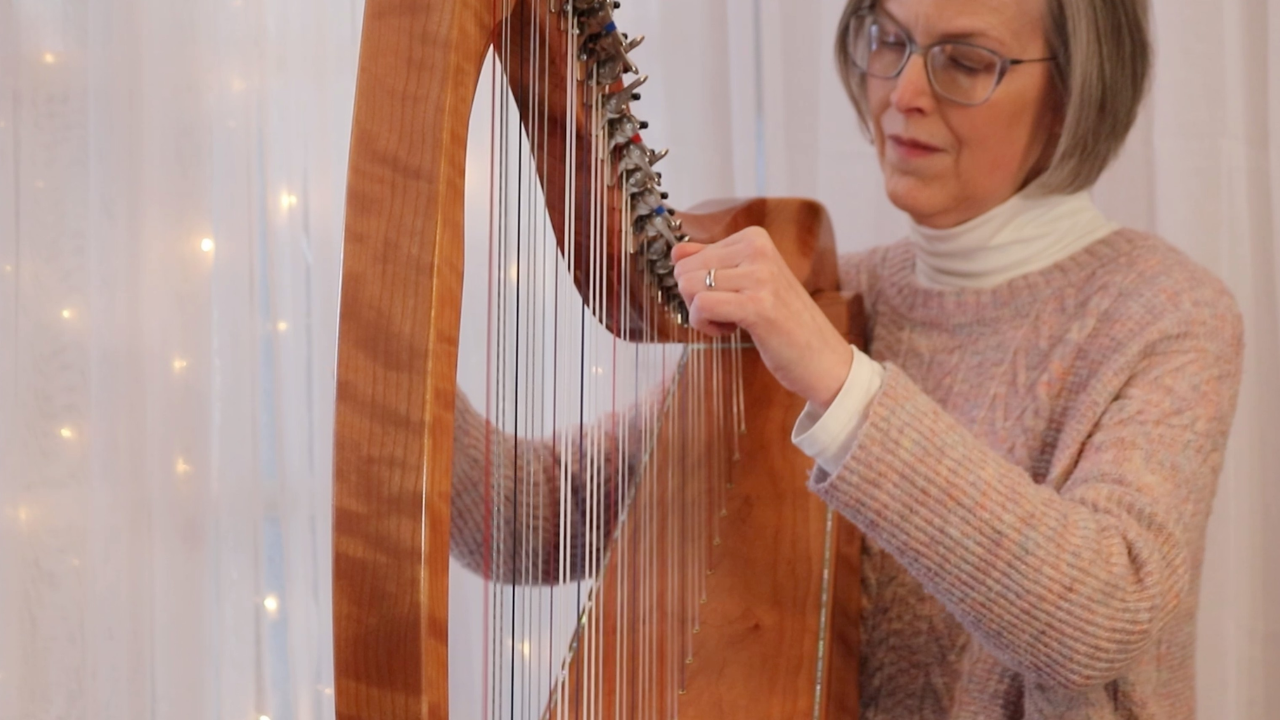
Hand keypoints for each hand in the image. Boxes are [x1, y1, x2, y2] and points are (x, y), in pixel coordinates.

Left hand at [671, 227, 852, 410]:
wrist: (823, 358)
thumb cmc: (784, 322)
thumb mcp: (748, 282)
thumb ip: (712, 263)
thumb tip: (676, 251)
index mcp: (754, 237)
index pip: (689, 256)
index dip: (699, 285)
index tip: (729, 298)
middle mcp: (757, 248)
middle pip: (684, 270)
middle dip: (696, 299)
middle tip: (728, 313)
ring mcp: (759, 275)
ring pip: (688, 287)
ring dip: (702, 315)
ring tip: (733, 321)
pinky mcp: (756, 305)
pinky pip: (701, 307)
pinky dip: (706, 326)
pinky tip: (731, 331)